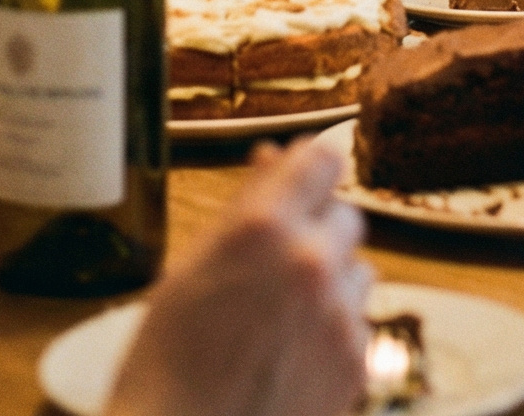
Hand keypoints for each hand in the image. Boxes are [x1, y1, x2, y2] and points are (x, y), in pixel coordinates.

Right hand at [107, 139, 370, 415]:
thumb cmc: (166, 367)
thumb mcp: (188, 271)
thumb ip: (243, 207)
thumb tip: (274, 155)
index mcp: (261, 229)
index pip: (321, 159)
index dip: (308, 171)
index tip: (296, 187)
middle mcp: (311, 261)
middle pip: (345, 215)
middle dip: (317, 232)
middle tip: (275, 270)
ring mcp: (339, 314)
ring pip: (358, 269)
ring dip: (331, 282)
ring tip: (279, 321)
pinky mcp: (356, 362)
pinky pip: (358, 322)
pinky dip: (333, 331)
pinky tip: (290, 357)